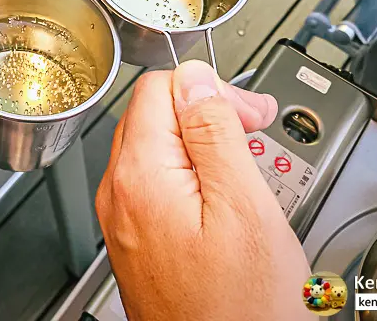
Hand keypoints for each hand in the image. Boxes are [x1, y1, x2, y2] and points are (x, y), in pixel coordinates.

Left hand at [97, 60, 310, 320]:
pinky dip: (191, 177)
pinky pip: (157, 186)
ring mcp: (124, 221)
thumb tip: (195, 78)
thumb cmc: (242, 310)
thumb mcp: (242, 207)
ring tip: (247, 161)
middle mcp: (120, 196)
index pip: (159, 88)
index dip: (210, 88)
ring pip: (157, 149)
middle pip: (154, 114)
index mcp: (140, 176)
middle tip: (256, 129)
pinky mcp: (137, 243)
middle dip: (208, 111)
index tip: (249, 110)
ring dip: (202, 143)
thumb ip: (214, 132)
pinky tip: (225, 195)